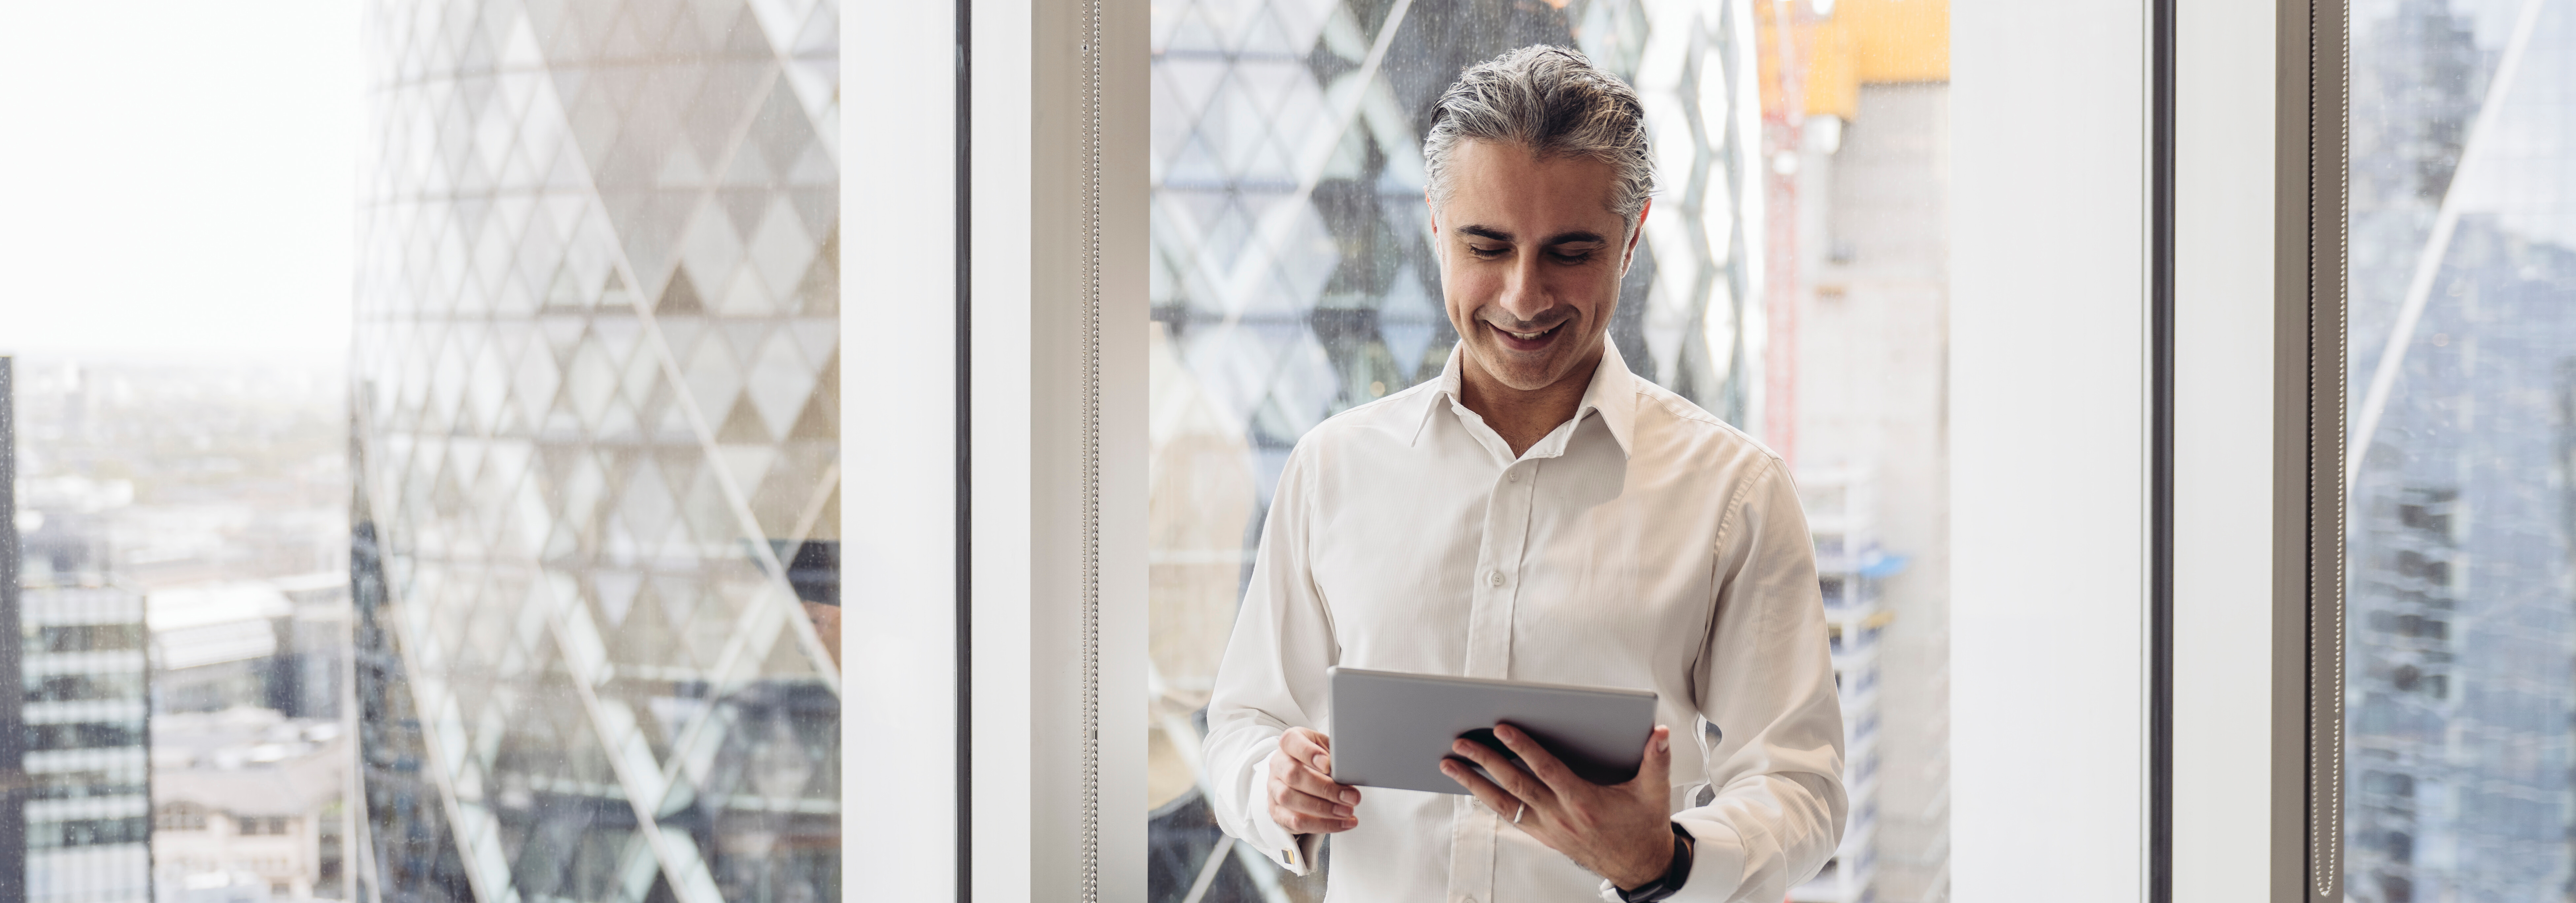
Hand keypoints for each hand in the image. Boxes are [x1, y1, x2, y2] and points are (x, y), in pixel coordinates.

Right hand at [1267, 727, 1361, 833]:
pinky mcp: (1277, 811)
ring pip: (1290, 799)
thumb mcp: (1327, 750)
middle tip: (1350, 797)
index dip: (1309, 753)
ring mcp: (1274, 788)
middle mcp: (1278, 764)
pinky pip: (1294, 821)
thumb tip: (1350, 771)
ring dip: (1323, 809)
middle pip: (1293, 775)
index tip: (1328, 765)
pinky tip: (1341, 823)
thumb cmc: (1316, 762)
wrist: (1301, 776)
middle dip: (1325, 789)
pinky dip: (1321, 824)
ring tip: (1347, 811)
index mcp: (1290, 743)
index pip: (1292, 742)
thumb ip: (1335, 757)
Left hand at [1442, 723, 1675, 889]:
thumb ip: (1656, 760)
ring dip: (1474, 783)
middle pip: (1515, 784)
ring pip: (1504, 803)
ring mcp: (1549, 829)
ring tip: (1450, 765)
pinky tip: (1473, 789)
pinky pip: (1511, 817)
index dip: (1522, 748)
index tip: (1501, 728)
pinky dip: (1489, 802)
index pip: (1545, 769)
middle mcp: (1560, 816)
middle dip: (1484, 762)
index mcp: (1583, 801)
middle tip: (1459, 743)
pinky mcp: (1545, 836)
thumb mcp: (1655, 793)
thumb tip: (1660, 733)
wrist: (1640, 867)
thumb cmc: (1643, 826)